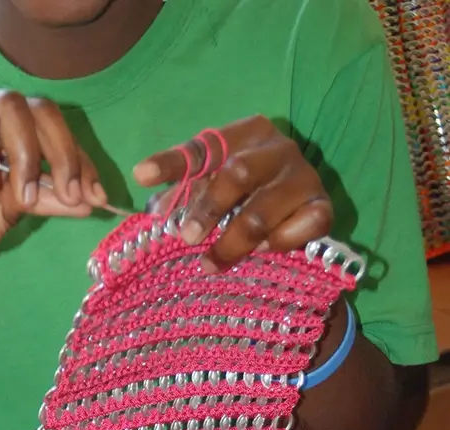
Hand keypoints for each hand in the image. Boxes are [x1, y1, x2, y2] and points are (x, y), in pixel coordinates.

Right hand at [0, 91, 106, 269]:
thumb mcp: (16, 214)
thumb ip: (51, 202)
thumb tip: (92, 201)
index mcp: (15, 136)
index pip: (58, 131)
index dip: (82, 160)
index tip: (97, 195)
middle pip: (39, 107)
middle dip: (63, 151)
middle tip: (68, 192)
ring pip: (7, 105)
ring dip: (26, 153)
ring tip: (23, 196)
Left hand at [133, 115, 331, 269]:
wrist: (298, 206)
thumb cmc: (246, 191)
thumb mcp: (213, 182)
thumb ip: (184, 189)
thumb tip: (150, 200)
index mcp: (246, 133)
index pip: (203, 147)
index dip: (171, 162)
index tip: (142, 175)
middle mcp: (278, 148)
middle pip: (237, 174)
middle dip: (207, 209)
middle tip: (187, 237)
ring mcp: (304, 177)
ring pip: (261, 213)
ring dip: (232, 243)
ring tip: (211, 263)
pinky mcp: (321, 207)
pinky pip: (297, 230)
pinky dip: (275, 245)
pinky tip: (260, 251)